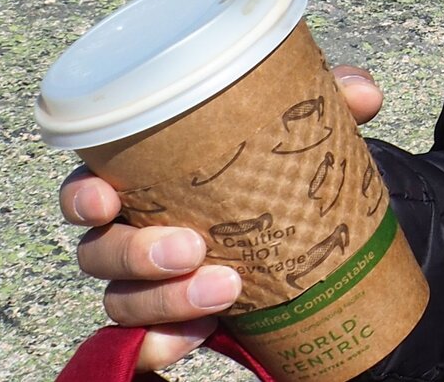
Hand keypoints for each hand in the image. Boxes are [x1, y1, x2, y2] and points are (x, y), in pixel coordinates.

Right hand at [58, 66, 384, 372]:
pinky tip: (197, 336)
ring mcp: (144, 286)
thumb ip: (325, 104)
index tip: (106, 199)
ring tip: (227, 289)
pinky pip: (140, 348)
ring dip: (165, 300)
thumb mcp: (297, 135)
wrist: (302, 237)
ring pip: (121, 302)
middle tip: (192, 247)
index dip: (83, 196)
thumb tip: (361, 94)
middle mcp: (130, 236)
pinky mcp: (166, 325)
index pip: (87, 189)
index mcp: (143, 184)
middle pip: (98, 252)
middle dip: (136, 254)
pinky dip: (161, 345)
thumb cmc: (272, 175)